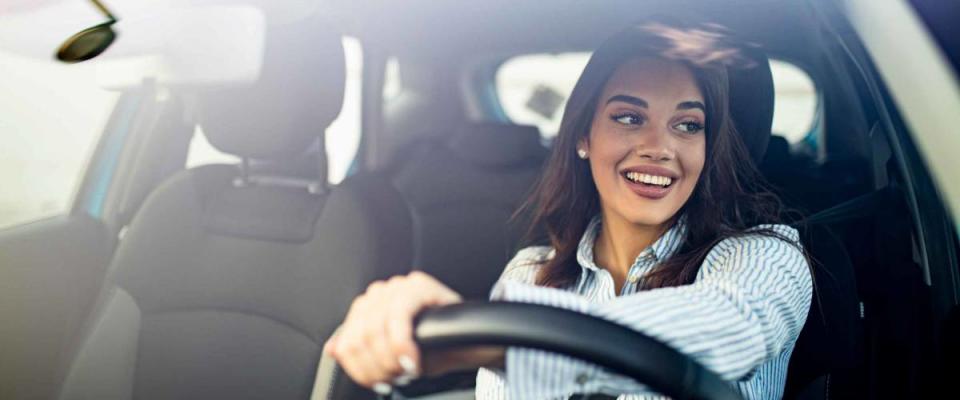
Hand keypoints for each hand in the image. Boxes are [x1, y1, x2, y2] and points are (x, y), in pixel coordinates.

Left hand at [323, 271, 461, 393]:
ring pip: (375, 330)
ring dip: (390, 360)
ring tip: (407, 371)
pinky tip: (414, 361)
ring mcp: (398, 286)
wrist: (467, 344)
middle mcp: (379, 293)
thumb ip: (360, 349)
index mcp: (367, 307)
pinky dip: (403, 346)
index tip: (378, 383)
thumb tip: (333, 349)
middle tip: (396, 379)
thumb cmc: (430, 348)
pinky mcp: (418, 285)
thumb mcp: (389, 354)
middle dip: (377, 367)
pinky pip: (399, 318)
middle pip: (359, 338)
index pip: (347, 340)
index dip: (360, 368)